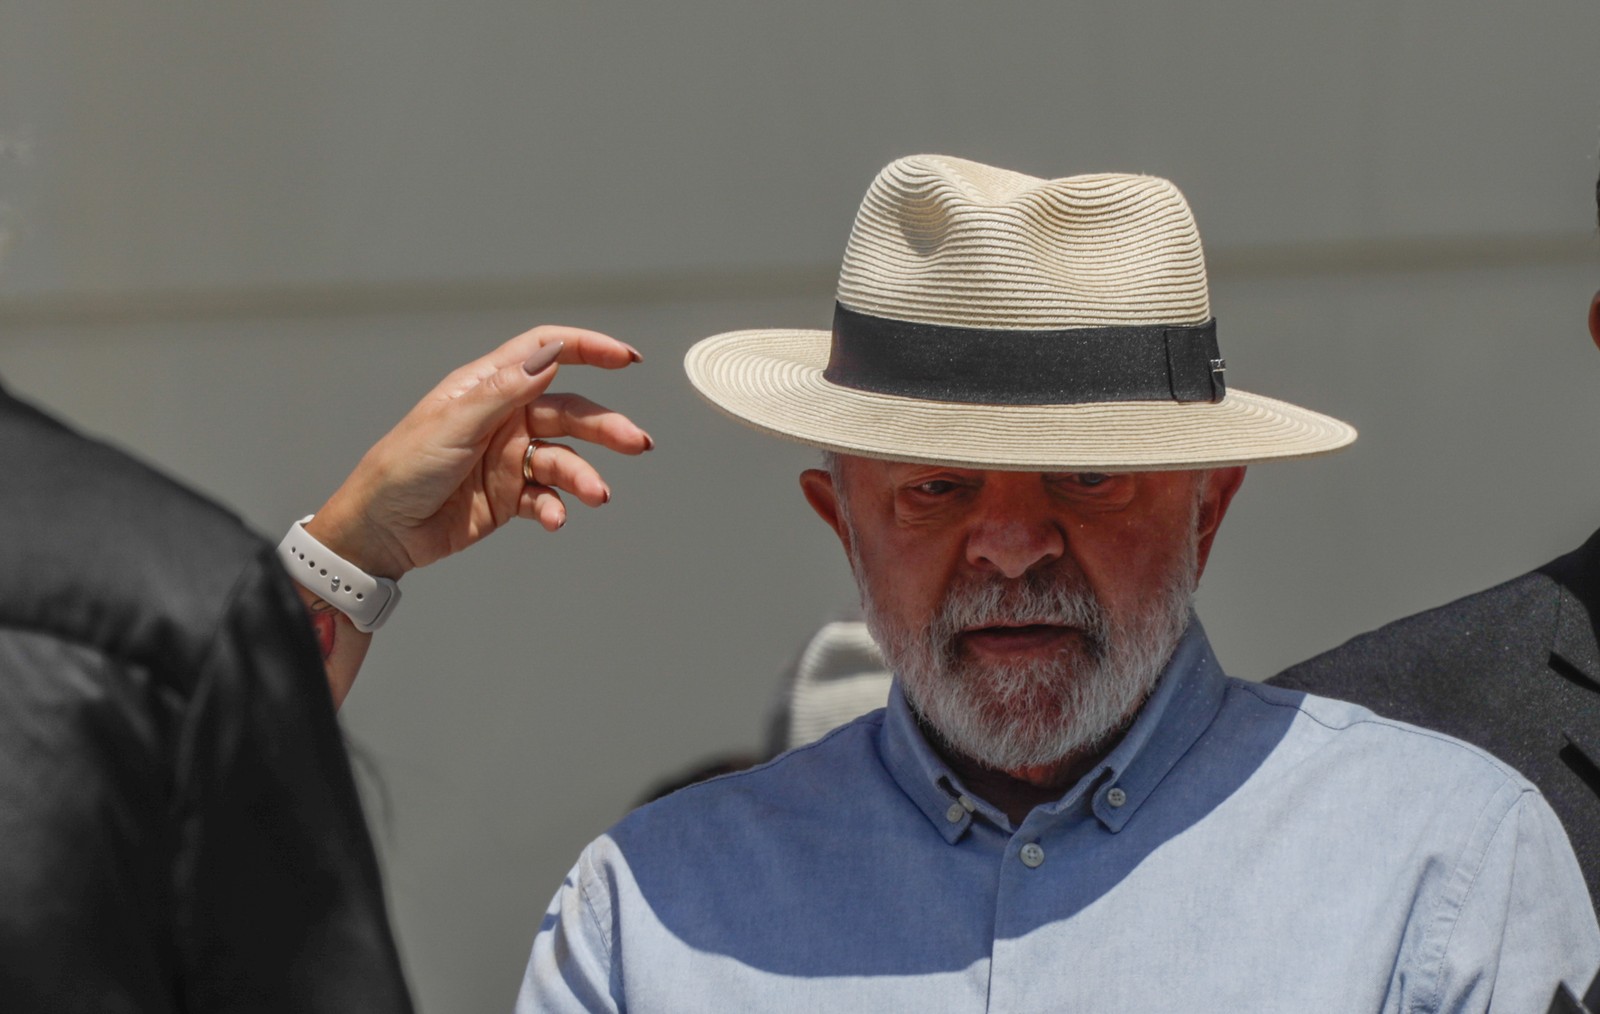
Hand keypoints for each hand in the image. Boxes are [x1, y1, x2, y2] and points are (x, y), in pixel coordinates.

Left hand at [306, 324, 651, 578]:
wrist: (379, 533)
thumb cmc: (400, 469)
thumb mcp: (451, 424)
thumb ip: (504, 391)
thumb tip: (549, 356)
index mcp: (488, 388)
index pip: (545, 353)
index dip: (587, 349)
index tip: (626, 358)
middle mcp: (504, 419)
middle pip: (568, 411)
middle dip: (605, 426)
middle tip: (634, 443)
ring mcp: (508, 459)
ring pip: (564, 459)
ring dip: (584, 476)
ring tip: (596, 495)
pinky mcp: (509, 497)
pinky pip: (546, 498)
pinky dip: (556, 508)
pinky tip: (553, 519)